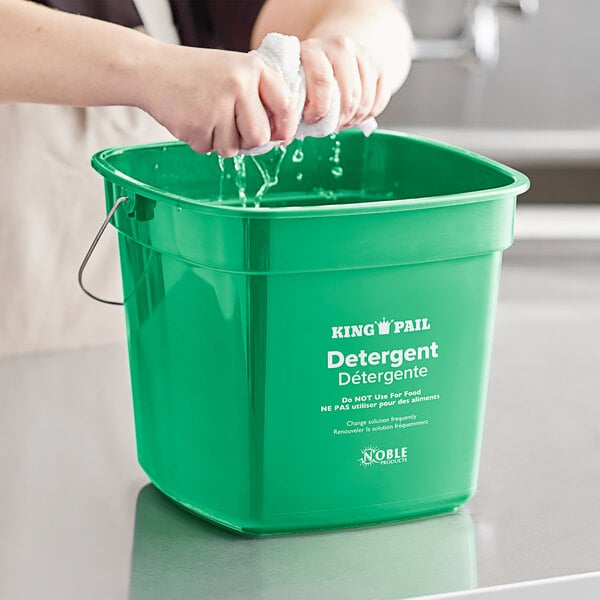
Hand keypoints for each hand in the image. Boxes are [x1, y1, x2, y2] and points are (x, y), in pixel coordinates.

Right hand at [139, 45, 296, 155]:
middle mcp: (238, 85)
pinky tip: (193, 119)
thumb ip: (260, 97)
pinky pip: (210, 150)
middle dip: (249, 141)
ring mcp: (216, 106)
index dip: (285, 128)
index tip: (281, 138)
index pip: (284, 105)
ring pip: (233, 149)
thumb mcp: (235, 72)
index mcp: (253, 69)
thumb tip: (280, 137)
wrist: (153, 70)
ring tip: (207, 117)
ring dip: (222, 142)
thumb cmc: (199, 75)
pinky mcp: (197, 126)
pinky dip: (203, 142)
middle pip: (260, 137)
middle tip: (234, 129)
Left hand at [300, 35, 391, 129]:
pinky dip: (366, 116)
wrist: (332, 54)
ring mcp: (363, 54)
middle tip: (329, 126)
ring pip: (364, 103)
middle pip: (348, 98)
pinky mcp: (379, 65)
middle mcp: (341, 46)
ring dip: (352, 120)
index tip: (312, 120)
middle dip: (338, 120)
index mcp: (314, 49)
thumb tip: (293, 129)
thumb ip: (295, 100)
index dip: (318, 110)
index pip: (322, 82)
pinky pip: (378, 103)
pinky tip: (353, 114)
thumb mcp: (296, 83)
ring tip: (340, 120)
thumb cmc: (309, 76)